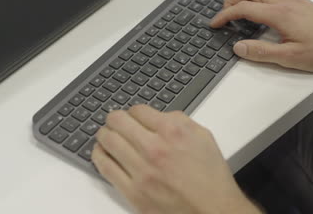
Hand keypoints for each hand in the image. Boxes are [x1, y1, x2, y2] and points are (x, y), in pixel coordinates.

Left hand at [92, 105, 259, 213]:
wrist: (213, 210)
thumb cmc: (210, 177)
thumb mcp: (202, 136)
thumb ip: (178, 120)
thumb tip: (157, 116)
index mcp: (173, 131)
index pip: (138, 110)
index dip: (134, 112)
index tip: (133, 116)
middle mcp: (155, 148)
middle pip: (118, 121)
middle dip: (114, 119)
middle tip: (114, 122)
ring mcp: (142, 171)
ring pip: (107, 141)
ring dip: (104, 134)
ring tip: (105, 135)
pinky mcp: (133, 192)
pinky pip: (105, 168)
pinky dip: (99, 156)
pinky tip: (101, 152)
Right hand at [210, 0, 312, 72]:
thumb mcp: (290, 58)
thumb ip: (261, 52)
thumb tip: (238, 47)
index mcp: (278, 14)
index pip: (243, 9)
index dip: (225, 15)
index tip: (214, 23)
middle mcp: (284, 2)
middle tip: (223, 14)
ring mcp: (293, 0)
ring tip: (238, 9)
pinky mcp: (300, 3)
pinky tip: (260, 10)